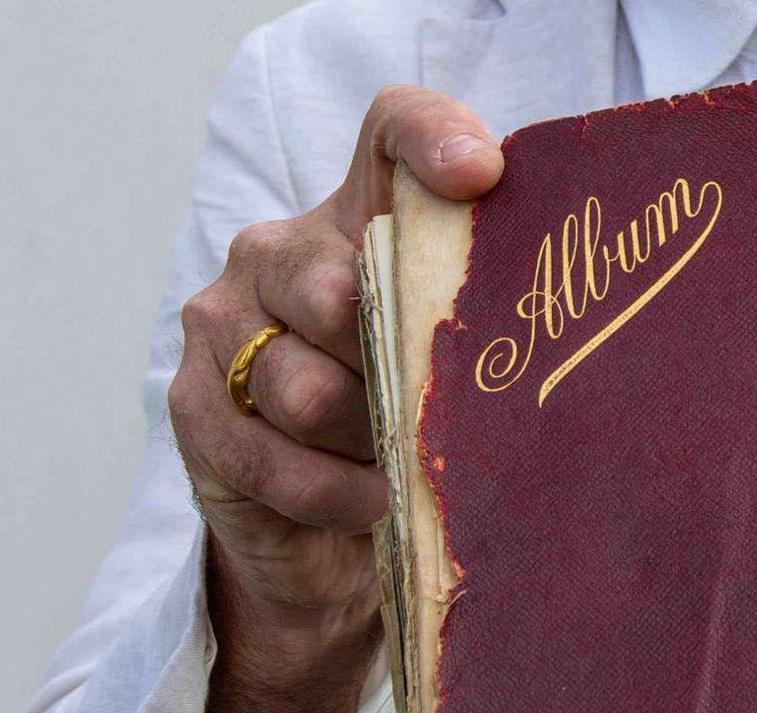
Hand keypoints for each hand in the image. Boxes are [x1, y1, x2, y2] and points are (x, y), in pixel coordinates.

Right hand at [165, 87, 503, 712]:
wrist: (329, 536)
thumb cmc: (409, 427)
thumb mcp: (459, 368)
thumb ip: (489, 319)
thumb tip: (562, 323)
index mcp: (356, 216)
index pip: (390, 132)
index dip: (432, 138)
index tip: (483, 176)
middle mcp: (276, 252)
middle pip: (339, 287)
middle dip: (395, 367)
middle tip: (437, 418)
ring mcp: (223, 324)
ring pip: (306, 387)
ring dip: (368, 443)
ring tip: (403, 467)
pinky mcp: (194, 407)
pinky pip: (274, 458)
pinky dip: (336, 495)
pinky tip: (371, 504)